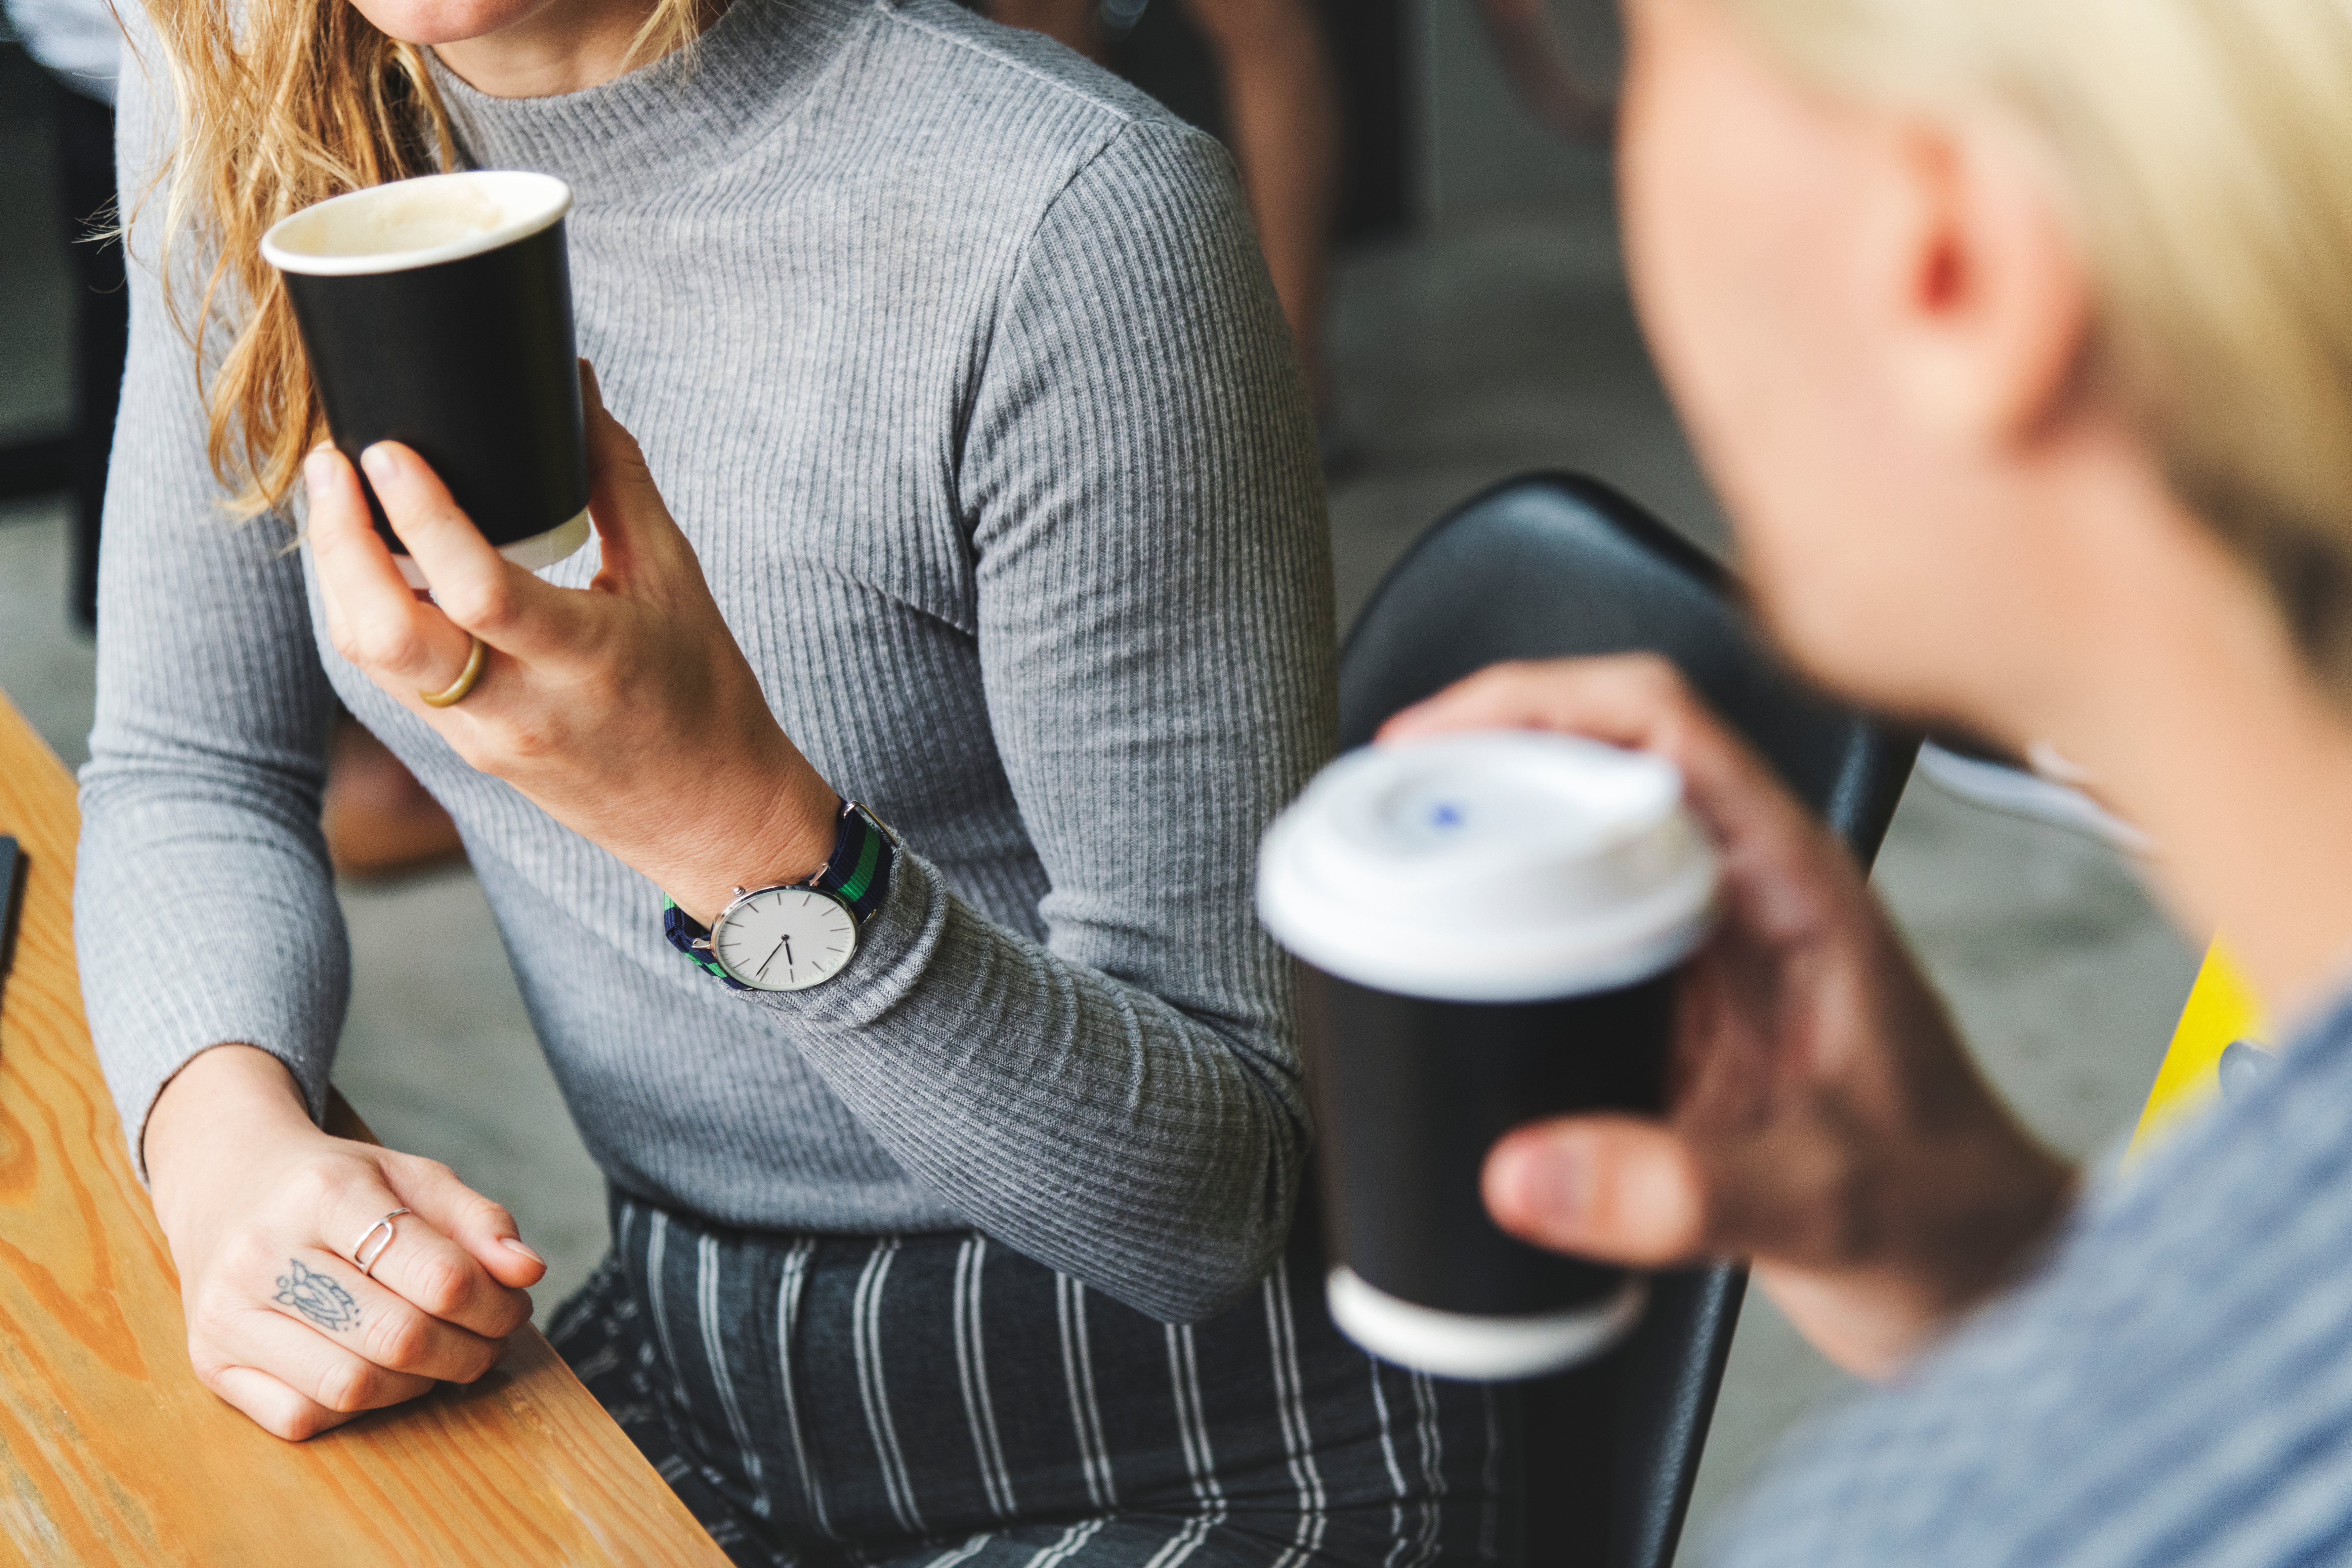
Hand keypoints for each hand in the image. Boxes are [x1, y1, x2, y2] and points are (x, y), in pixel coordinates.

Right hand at [145, 1046, 546, 1438]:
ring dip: (418, 1385)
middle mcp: (264, 1254)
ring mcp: (227, 1314)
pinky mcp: (209, 1363)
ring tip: (440, 1356)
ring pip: (351, 1388)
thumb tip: (528, 1271)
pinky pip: (301, 1417)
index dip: (496, 1305)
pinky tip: (375, 1371)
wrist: (229, 1184)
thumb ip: (479, 1221)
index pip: (440, 1276)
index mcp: (325, 1194)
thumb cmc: (336, 1186)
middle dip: (467, 1352)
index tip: (513, 1306)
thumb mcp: (412, 1177)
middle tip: (489, 1341)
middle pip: (399, 1339)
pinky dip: (355, 1409)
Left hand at [303, 363, 839, 922]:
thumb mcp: (679, 582)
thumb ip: (618, 483)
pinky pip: (391, 677)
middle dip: (339, 542)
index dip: (419, 514)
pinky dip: (366, 611)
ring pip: (371, 656)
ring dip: (338, 574)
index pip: (477, 590)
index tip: (384, 449)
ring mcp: (483, 737)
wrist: (712, 821)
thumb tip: (576, 389)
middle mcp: (520, 708)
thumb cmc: (705, 697)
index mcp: (587, 661)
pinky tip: (367, 561)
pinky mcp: (465, 750)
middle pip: (384, 634)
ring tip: (336, 498)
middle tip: (333, 464)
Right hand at [1382, 656, 2074, 1377]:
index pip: (1659, 723)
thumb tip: (1527, 1172)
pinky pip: (1570, 928)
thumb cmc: (1945, 1216)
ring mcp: (1709, 948)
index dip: (1535, 702)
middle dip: (1480, 761)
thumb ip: (1679, 1192)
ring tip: (1387, 859)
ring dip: (1485, 837)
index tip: (1435, 738)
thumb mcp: (1820, 1202)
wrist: (1983, 1277)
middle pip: (1596, 762)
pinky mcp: (1677, 1009)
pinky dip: (1498, 925)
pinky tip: (1443, 957)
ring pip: (1576, 840)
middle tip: (1382, 801)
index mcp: (1796, 885)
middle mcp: (1747, 895)